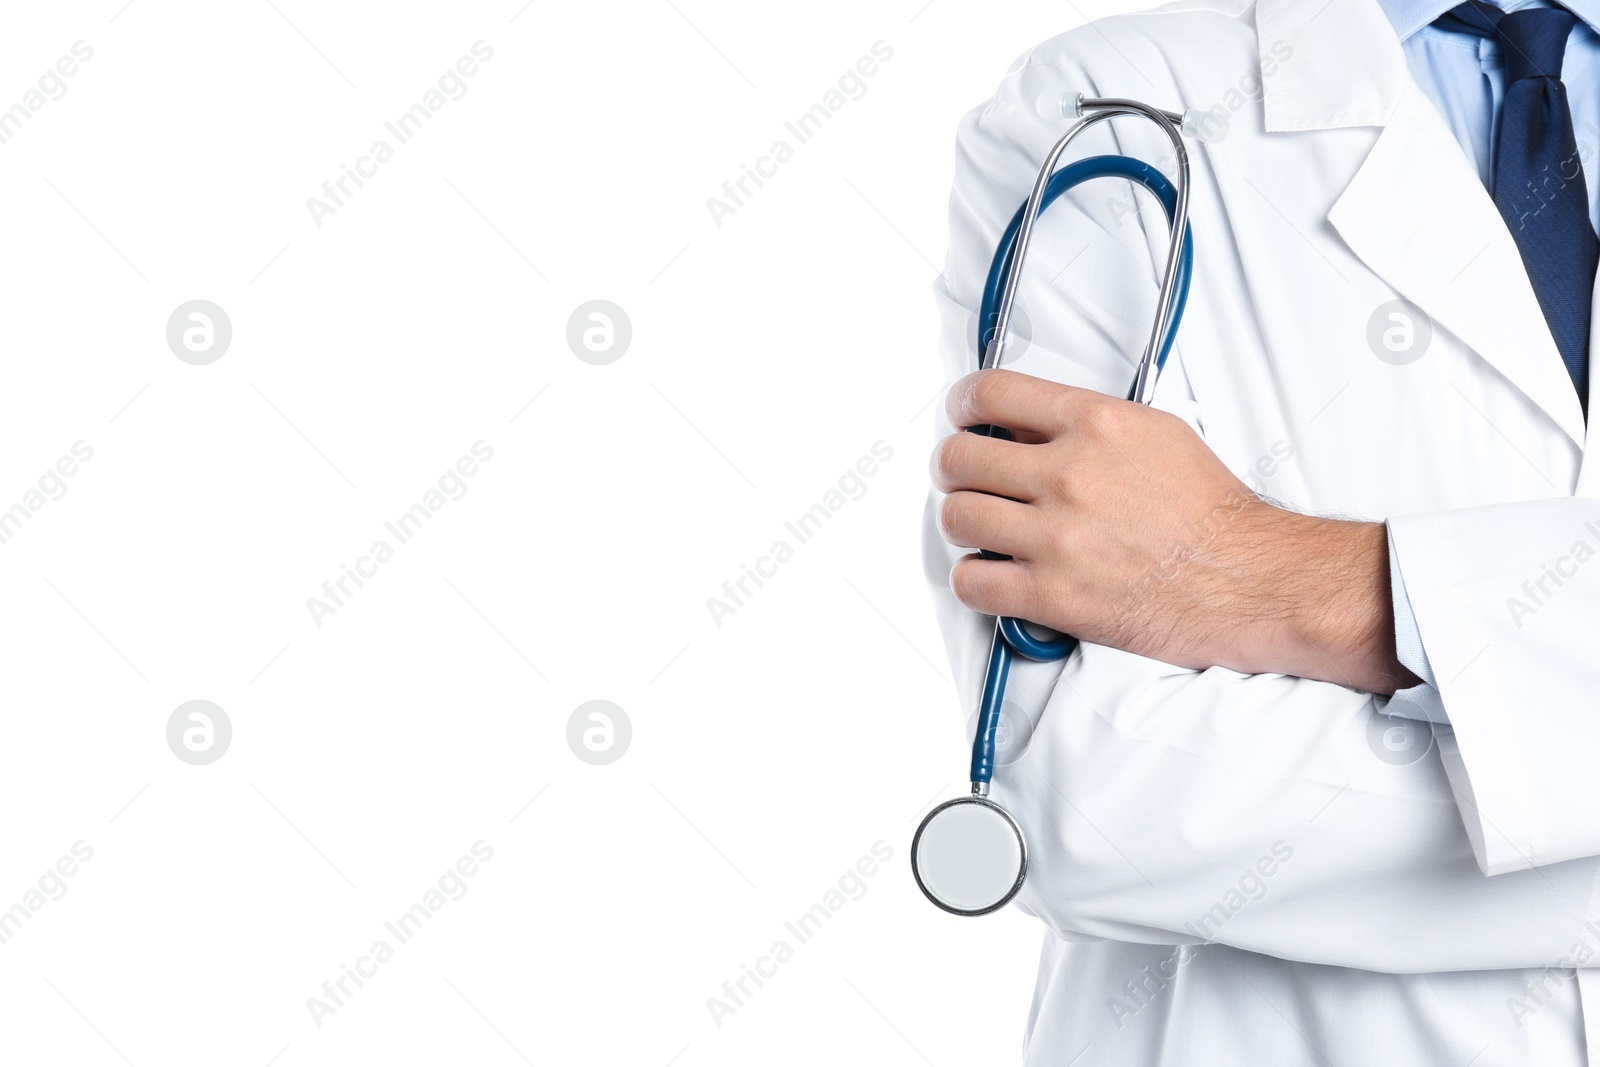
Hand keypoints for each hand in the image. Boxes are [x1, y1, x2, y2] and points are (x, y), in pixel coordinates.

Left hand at [931, 369, 1416, 693]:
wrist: (1245, 580)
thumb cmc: (1208, 511)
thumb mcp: (1155, 432)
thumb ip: (1086, 422)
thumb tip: (1024, 424)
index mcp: (1094, 424)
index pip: (990, 393)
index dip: (962, 405)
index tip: (961, 417)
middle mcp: (1068, 475)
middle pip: (957, 459)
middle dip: (954, 469)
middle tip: (968, 480)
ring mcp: (1056, 537)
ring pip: (956, 518)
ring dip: (963, 523)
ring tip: (984, 528)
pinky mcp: (1051, 594)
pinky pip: (970, 582)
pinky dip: (974, 579)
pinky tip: (995, 573)